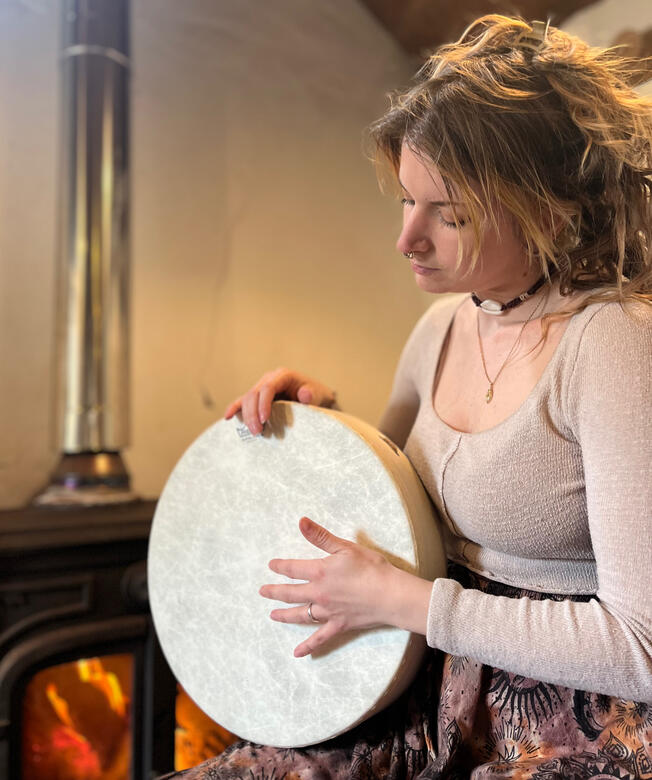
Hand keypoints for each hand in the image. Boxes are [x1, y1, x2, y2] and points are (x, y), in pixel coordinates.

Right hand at [224, 368, 336, 434]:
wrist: (315, 398)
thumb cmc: (317, 395)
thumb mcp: (319, 394)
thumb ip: (312, 394)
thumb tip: (304, 394)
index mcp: (283, 375)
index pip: (268, 387)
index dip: (263, 403)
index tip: (264, 419)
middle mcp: (269, 379)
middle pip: (254, 393)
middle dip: (253, 413)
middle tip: (257, 432)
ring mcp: (262, 387)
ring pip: (247, 398)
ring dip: (246, 415)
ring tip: (253, 432)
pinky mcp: (258, 398)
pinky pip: (243, 401)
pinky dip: (235, 408)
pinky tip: (227, 417)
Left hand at [258, 516, 395, 657]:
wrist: (390, 594)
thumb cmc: (371, 567)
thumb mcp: (345, 547)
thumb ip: (320, 536)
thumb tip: (301, 522)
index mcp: (319, 572)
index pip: (293, 569)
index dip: (280, 566)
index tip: (272, 565)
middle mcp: (319, 594)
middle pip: (290, 593)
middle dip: (274, 592)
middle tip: (262, 591)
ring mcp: (327, 612)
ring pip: (300, 615)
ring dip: (285, 615)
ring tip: (272, 615)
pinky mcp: (338, 625)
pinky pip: (319, 638)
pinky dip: (308, 646)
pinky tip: (297, 653)